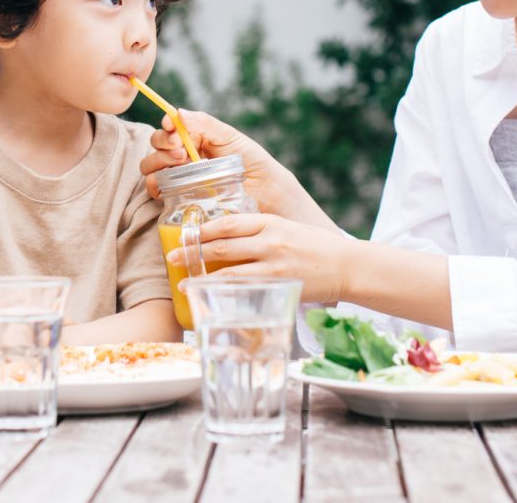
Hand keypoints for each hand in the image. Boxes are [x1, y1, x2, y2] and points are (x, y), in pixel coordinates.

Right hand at [140, 110, 328, 225]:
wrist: (267, 196)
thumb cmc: (254, 163)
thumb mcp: (232, 138)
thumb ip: (205, 124)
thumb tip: (179, 113)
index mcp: (196, 137)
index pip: (170, 127)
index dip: (167, 126)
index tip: (172, 128)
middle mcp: (184, 155)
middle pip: (157, 144)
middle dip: (163, 144)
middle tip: (181, 152)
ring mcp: (179, 177)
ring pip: (151, 165)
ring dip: (157, 162)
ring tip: (180, 165)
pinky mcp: (177, 198)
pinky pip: (155, 190)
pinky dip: (156, 185)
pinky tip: (170, 186)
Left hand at [163, 212, 356, 304]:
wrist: (346, 265)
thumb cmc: (314, 247)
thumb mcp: (285, 228)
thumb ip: (258, 232)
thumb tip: (224, 238)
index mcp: (269, 221)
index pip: (228, 222)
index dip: (202, 229)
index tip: (184, 234)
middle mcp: (269, 239)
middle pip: (222, 244)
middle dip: (192, 251)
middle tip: (170, 257)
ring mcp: (274, 263)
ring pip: (229, 268)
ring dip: (201, 275)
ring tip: (181, 280)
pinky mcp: (279, 284)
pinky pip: (245, 288)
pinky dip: (223, 291)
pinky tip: (208, 295)